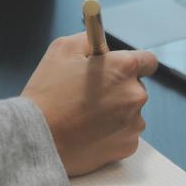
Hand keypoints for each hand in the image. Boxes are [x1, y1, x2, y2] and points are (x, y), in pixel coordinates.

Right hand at [22, 33, 158, 176]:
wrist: (36, 139)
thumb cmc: (47, 93)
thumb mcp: (62, 50)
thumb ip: (89, 40)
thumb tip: (102, 44)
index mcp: (124, 67)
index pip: (148, 60)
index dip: (133, 63)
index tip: (121, 69)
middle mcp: (135, 94)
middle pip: (136, 87)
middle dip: (119, 88)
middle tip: (92, 94)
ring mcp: (134, 123)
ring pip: (131, 112)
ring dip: (116, 112)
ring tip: (86, 116)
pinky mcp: (128, 146)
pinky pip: (125, 134)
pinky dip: (112, 133)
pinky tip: (89, 132)